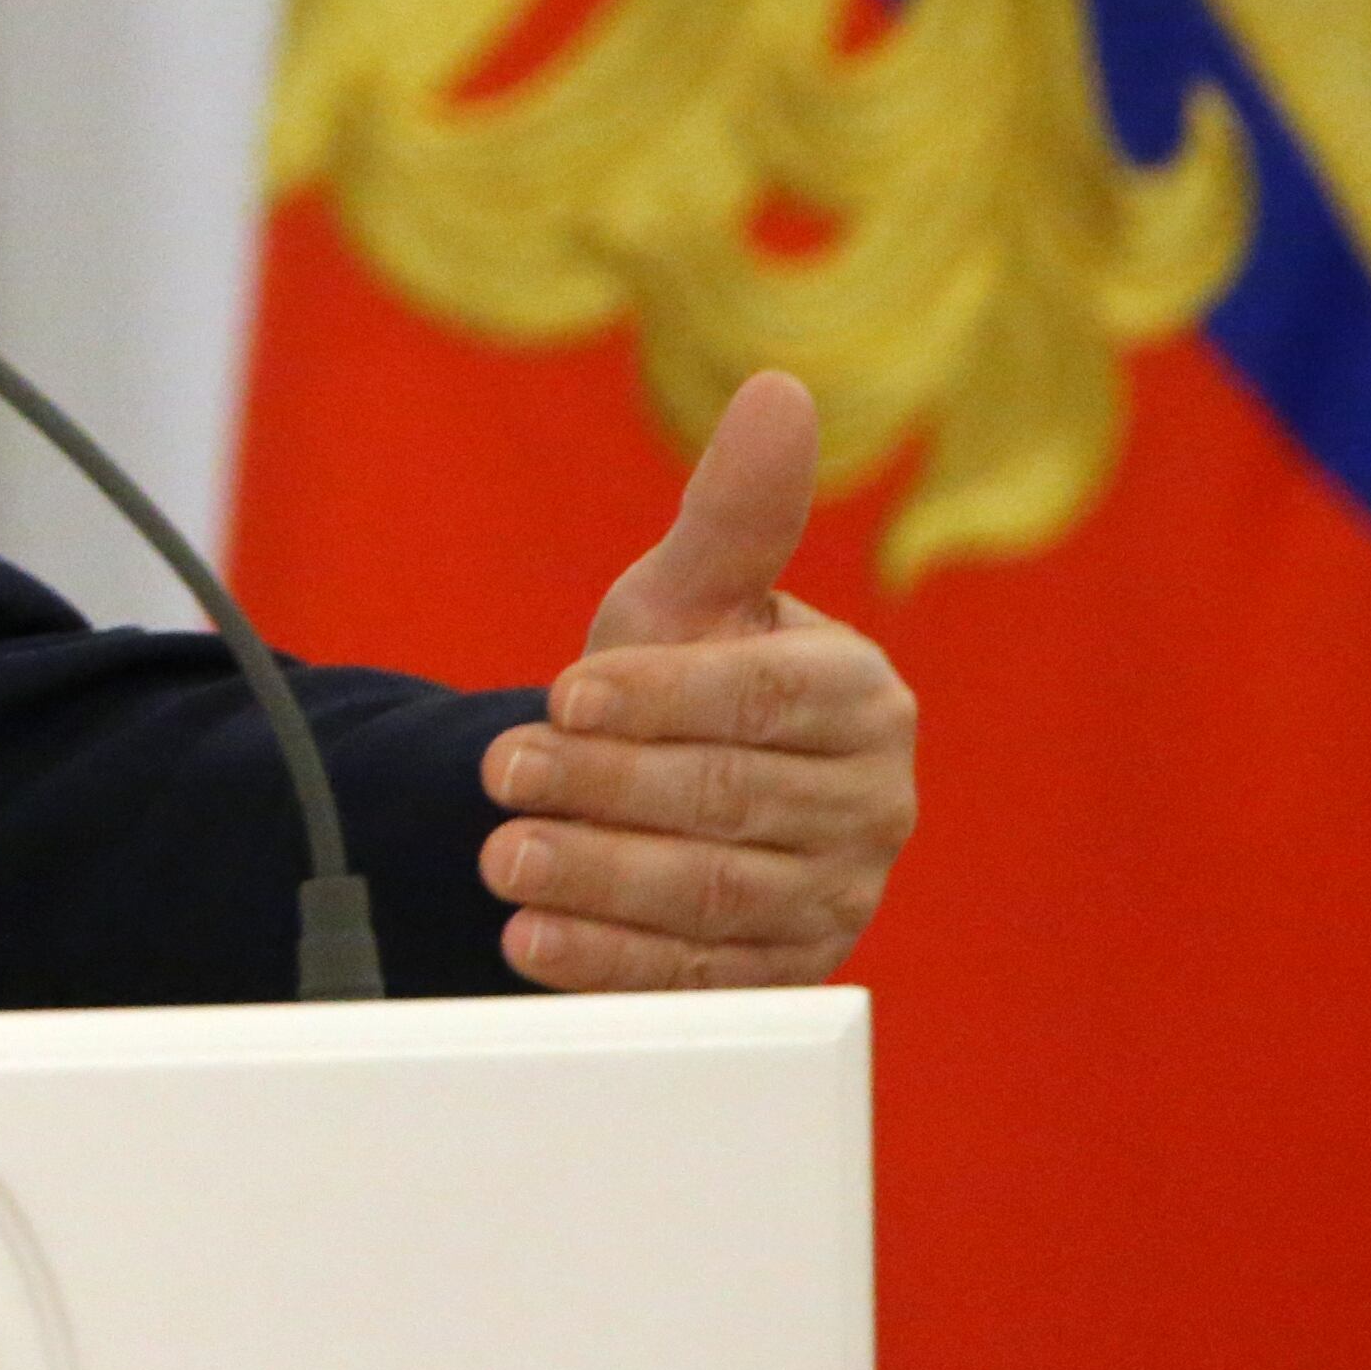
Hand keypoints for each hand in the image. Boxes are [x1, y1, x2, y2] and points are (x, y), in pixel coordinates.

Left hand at [477, 372, 917, 991]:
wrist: (663, 791)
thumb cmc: (683, 676)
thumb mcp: (692, 595)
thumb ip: (735, 510)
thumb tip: (778, 390)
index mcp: (859, 700)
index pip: (764, 699)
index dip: (660, 698)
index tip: (563, 695)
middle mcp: (870, 805)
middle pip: (728, 800)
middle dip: (603, 789)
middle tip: (501, 779)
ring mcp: (836, 898)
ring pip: (713, 895)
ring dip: (598, 882)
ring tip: (501, 861)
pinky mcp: (785, 976)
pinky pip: (699, 979)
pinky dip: (610, 964)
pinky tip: (530, 944)